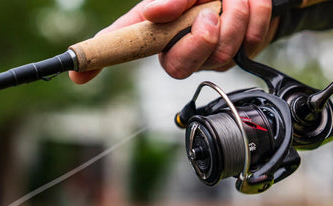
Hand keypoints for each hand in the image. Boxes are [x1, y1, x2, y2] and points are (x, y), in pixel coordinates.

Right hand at [70, 0, 275, 83]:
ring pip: (220, 55)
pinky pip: (250, 45)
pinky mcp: (241, 56)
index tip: (76, 72)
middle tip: (210, 12)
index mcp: (159, 27)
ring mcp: (210, 56)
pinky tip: (250, 6)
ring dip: (234, 16)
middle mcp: (180, 46)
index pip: (122, 44)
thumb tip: (154, 13)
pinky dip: (256, 17)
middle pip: (176, 67)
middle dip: (200, 38)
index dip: (98, 59)